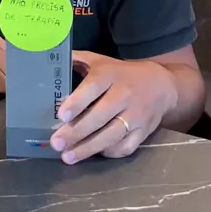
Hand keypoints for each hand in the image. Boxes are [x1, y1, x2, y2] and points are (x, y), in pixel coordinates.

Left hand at [50, 51, 177, 163]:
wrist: (162, 85)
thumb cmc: (121, 73)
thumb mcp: (100, 61)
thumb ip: (76, 60)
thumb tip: (48, 54)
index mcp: (110, 75)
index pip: (93, 88)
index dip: (77, 102)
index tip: (61, 115)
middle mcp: (124, 95)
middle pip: (99, 117)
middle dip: (76, 132)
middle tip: (56, 143)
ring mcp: (136, 115)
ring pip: (111, 135)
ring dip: (88, 148)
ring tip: (68, 157)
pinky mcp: (144, 132)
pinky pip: (125, 147)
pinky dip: (109, 153)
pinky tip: (93, 154)